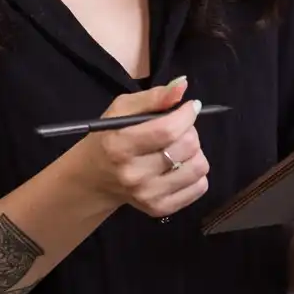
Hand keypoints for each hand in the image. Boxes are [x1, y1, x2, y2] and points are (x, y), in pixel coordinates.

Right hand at [75, 76, 210, 217]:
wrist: (94, 178)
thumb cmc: (109, 138)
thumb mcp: (121, 110)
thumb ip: (152, 97)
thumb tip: (183, 86)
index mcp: (119, 146)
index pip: (167, 130)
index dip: (186, 115)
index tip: (189, 108)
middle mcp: (133, 174)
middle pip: (186, 147)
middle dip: (189, 131)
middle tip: (178, 129)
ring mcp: (147, 195)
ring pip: (198, 167)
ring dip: (195, 152)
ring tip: (179, 148)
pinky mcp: (160, 208)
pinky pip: (199, 187)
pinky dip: (196, 173)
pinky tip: (180, 167)